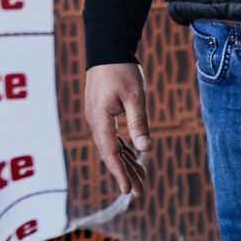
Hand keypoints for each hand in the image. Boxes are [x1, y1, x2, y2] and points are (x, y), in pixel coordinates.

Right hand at [85, 63, 150, 198]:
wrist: (107, 48)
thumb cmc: (121, 70)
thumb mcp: (135, 97)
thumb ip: (139, 123)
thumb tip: (145, 149)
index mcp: (100, 119)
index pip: (111, 153)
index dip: (120, 173)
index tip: (129, 190)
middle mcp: (95, 121)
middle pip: (110, 154)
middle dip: (125, 173)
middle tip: (140, 191)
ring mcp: (97, 117)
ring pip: (111, 146)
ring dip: (126, 162)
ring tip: (142, 178)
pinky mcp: (101, 113)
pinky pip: (112, 136)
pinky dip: (123, 149)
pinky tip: (134, 157)